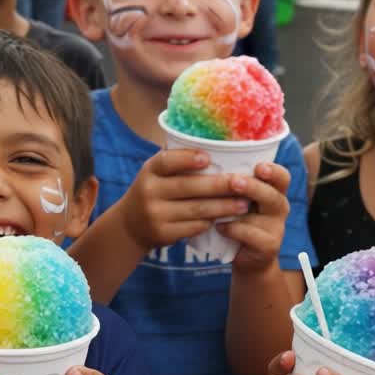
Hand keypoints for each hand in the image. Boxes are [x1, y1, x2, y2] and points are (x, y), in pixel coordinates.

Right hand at [117, 149, 251, 250]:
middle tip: (242, 183)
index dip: (187, 158)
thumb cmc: (154, 191)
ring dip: (223, 207)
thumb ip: (177, 160)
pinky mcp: (163, 233)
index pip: (166, 161)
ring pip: (196, 209)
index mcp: (149, 171)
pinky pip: (194, 227)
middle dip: (219, 185)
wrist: (130, 225)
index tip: (209, 158)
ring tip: (244, 204)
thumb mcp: (156, 173)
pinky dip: (212, 222)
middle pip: (188, 186)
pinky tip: (228, 219)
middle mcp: (149, 191)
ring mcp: (155, 214)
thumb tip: (215, 141)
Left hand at [219, 162, 290, 274]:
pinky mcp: (269, 246)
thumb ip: (234, 183)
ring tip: (219, 206)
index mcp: (274, 191)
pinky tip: (218, 227)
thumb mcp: (239, 200)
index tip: (258, 166)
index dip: (273, 171)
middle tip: (234, 182)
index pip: (281, 177)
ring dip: (237, 210)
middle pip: (273, 195)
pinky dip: (232, 230)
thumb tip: (206, 159)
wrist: (247, 258)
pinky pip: (250, 235)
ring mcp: (277, 228)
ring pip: (260, 216)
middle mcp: (279, 207)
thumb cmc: (239, 220)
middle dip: (253, 187)